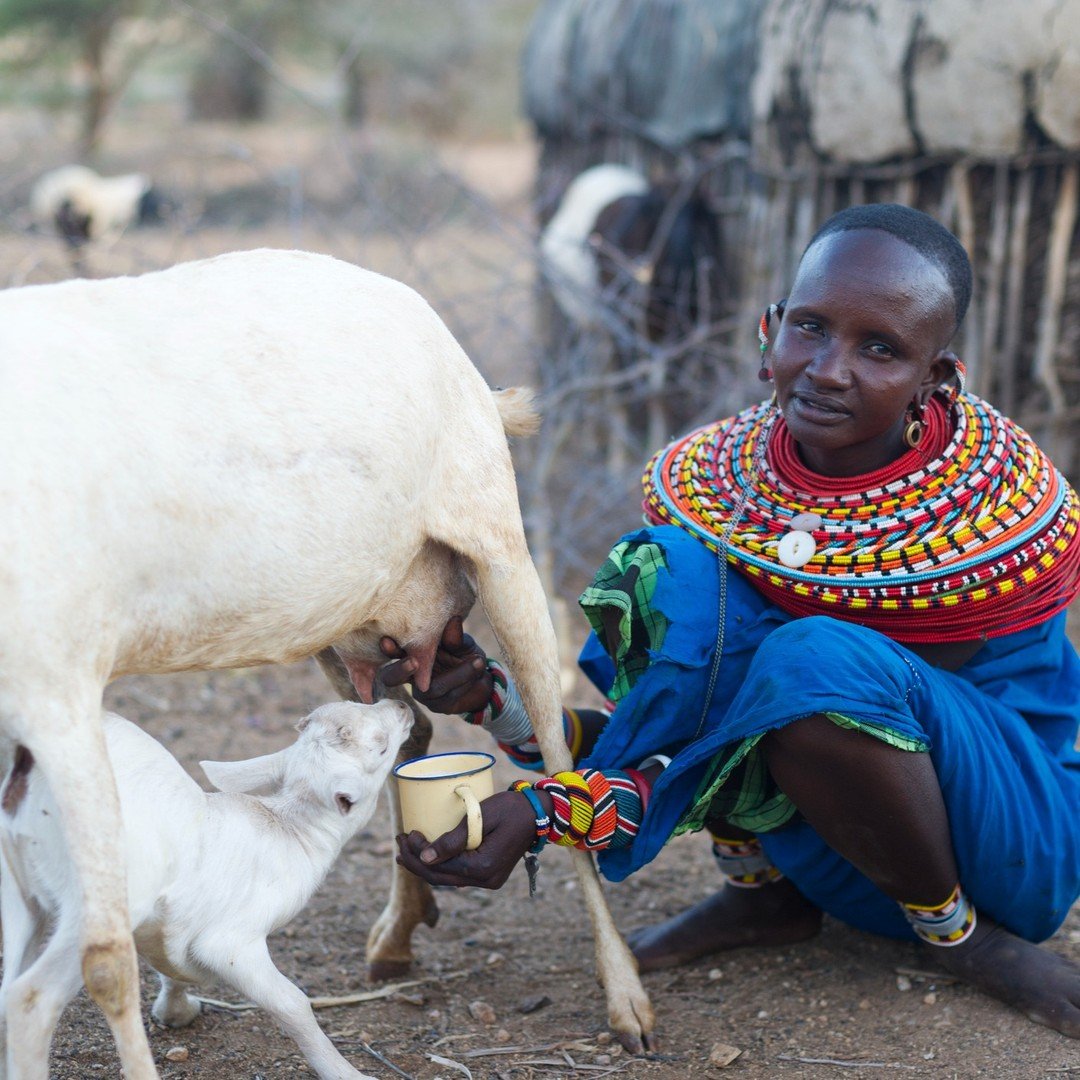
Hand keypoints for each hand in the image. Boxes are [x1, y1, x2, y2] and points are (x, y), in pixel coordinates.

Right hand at [380, 616, 492, 714]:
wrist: (482, 677)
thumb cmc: (464, 654)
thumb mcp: (461, 642)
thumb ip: (454, 636)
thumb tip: (453, 621)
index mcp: (410, 653)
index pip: (391, 652)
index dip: (387, 649)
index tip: (386, 640)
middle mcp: (411, 674)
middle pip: (390, 678)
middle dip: (399, 670)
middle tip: (413, 661)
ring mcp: (421, 692)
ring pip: (429, 688)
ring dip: (456, 674)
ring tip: (477, 660)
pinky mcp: (437, 705)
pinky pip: (448, 695)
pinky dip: (465, 680)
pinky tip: (478, 668)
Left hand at [395, 789, 543, 888]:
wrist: (540, 814)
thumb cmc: (511, 808)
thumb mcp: (481, 816)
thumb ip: (454, 838)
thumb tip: (425, 857)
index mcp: (483, 867)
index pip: (439, 866)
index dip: (417, 853)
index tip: (406, 833)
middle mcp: (485, 880)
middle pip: (440, 877)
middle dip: (416, 862)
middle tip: (399, 843)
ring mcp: (489, 881)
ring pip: (448, 879)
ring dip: (426, 866)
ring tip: (406, 851)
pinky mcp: (490, 875)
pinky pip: (459, 875)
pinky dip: (441, 866)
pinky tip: (430, 856)